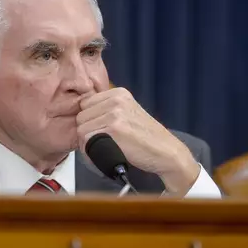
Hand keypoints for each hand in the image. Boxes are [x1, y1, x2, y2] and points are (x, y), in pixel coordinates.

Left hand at [76, 88, 199, 194]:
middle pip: (81, 116)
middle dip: (87, 132)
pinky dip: (91, 151)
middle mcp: (116, 99)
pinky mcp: (114, 128)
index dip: (89, 121)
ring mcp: (114, 113)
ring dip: (88, 143)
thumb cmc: (147, 139)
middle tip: (101, 143)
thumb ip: (107, 110)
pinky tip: (104, 154)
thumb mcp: (128, 114)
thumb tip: (81, 115)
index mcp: (119, 93)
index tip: (99, 132)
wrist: (167, 153)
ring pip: (81, 129)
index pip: (85, 104)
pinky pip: (86, 140)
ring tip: (104, 149)